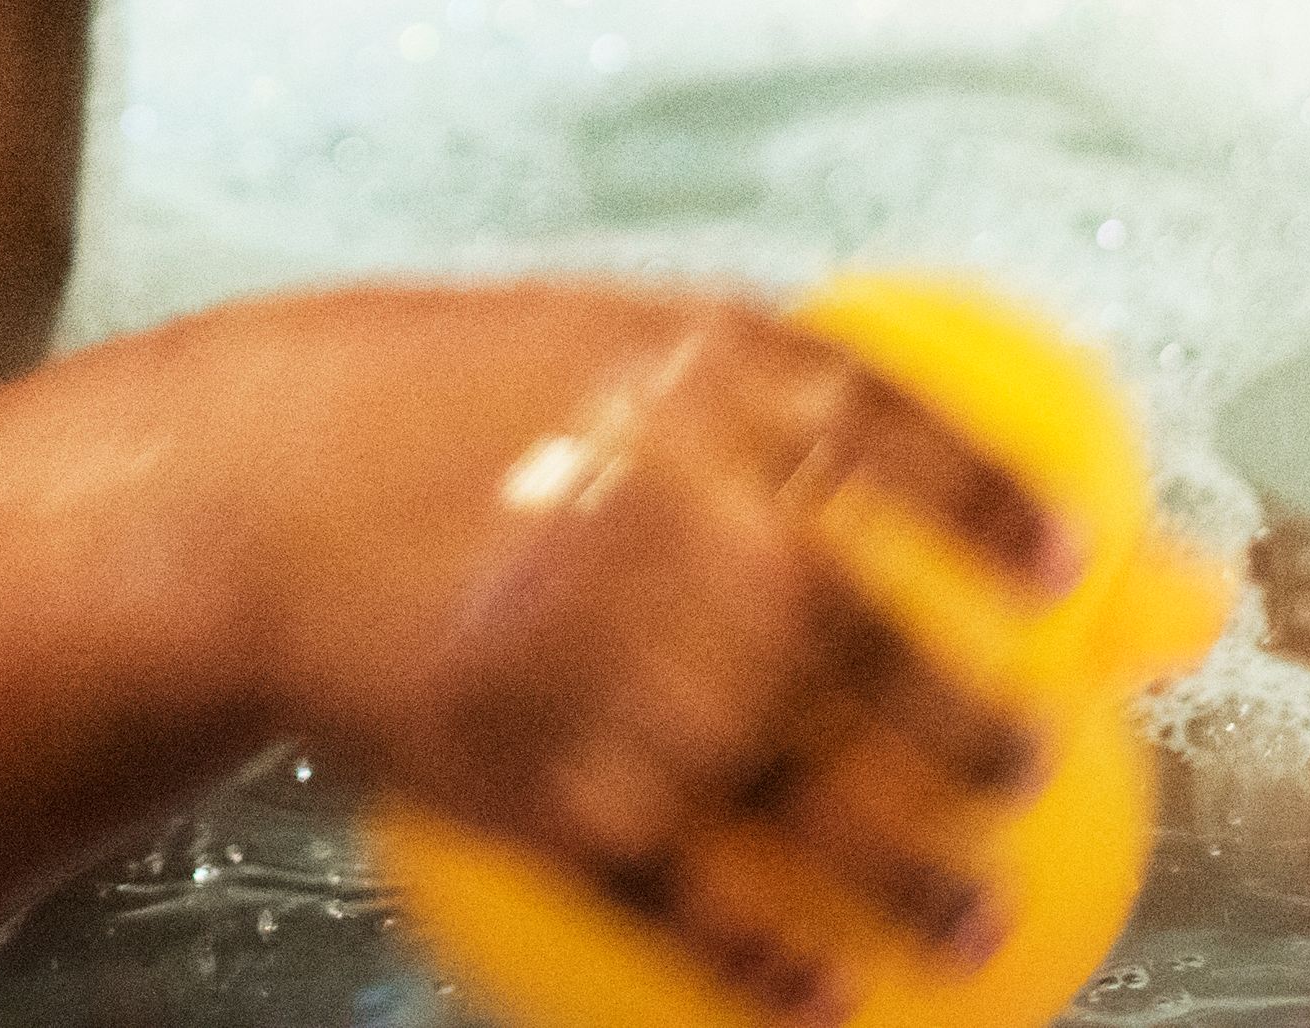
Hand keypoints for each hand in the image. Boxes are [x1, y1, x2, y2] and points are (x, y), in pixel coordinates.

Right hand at [158, 281, 1077, 1024]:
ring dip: (906, 878)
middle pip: (871, 637)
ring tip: (976, 925)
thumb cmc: (435, 406)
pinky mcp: (531, 774)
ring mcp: (602, 650)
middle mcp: (669, 507)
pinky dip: (754, 955)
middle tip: (1035, 767)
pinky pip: (675, 885)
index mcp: (692, 370)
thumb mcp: (597, 347)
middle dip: (978, 727)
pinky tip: (816, 996)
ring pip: (799, 791)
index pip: (896, 429)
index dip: (1000, 500)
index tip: (1074, 559)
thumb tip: (939, 474)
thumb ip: (760, 405)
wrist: (235, 494)